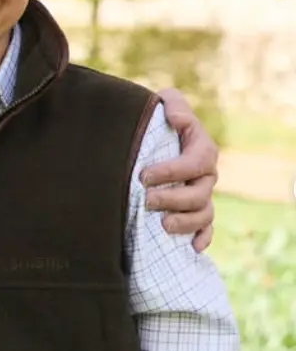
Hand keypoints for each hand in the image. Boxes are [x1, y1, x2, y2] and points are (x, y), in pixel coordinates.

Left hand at [144, 89, 217, 252]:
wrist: (148, 141)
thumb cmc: (156, 121)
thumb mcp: (163, 104)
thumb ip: (172, 103)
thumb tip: (174, 116)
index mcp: (201, 149)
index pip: (196, 162)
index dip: (172, 171)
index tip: (144, 175)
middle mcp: (205, 175)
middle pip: (200, 193)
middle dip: (174, 199)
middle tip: (146, 200)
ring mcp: (202, 196)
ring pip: (204, 214)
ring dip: (185, 222)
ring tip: (162, 225)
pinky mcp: (194, 213)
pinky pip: (206, 230)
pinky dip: (202, 239)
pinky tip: (191, 247)